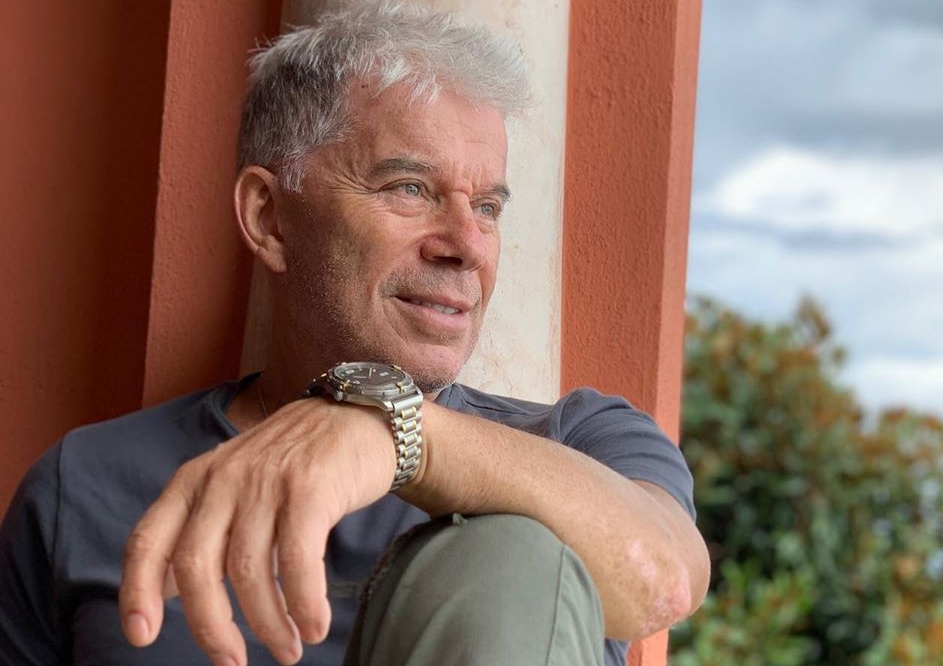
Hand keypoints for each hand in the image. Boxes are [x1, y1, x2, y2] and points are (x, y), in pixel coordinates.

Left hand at [118, 398, 395, 665]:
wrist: (359, 417)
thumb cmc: (297, 462)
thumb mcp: (236, 483)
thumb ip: (203, 529)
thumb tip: (164, 589)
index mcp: (195, 480)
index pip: (149, 540)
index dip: (138, 592)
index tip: (142, 636)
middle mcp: (223, 478)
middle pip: (197, 567)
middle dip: (211, 627)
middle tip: (232, 662)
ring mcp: (266, 480)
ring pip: (250, 570)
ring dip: (268, 624)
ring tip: (289, 649)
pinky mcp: (310, 487)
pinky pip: (298, 561)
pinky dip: (304, 603)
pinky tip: (314, 626)